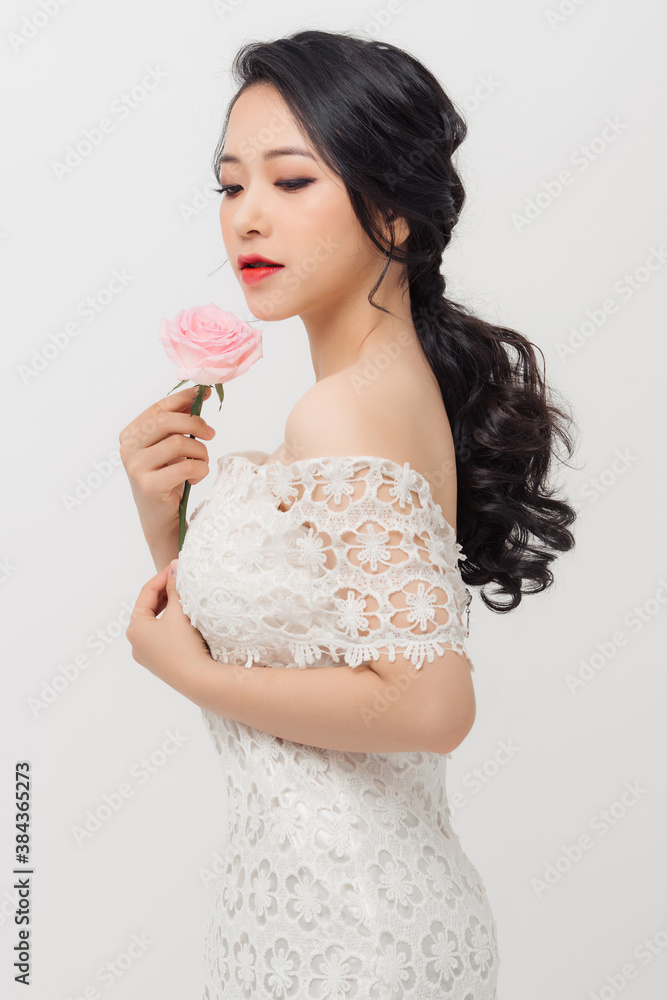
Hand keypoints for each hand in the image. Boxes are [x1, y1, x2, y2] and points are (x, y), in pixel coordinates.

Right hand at [119, 386, 215, 543]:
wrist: (160, 518)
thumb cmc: (167, 479)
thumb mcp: (171, 448)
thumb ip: (178, 423)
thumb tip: (199, 394)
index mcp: (130, 434)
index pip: (159, 408)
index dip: (184, 398)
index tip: (206, 394)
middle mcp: (127, 448)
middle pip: (168, 421)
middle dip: (196, 424)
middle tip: (211, 434)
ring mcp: (135, 467)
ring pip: (180, 442)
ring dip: (200, 452)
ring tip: (201, 463)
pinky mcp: (149, 485)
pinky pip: (186, 467)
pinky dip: (200, 470)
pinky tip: (196, 479)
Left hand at [125, 560, 211, 689]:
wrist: (198, 680)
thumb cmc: (184, 644)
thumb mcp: (178, 611)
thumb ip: (174, 587)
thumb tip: (173, 566)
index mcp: (134, 628)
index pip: (147, 593)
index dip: (163, 576)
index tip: (178, 566)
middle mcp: (136, 643)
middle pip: (149, 609)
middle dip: (166, 593)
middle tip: (182, 579)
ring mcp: (147, 656)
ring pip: (157, 623)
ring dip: (170, 608)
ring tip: (185, 596)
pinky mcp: (160, 664)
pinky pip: (163, 637)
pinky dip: (172, 624)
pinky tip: (185, 619)